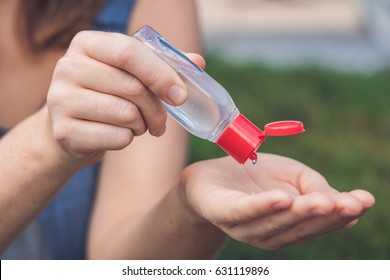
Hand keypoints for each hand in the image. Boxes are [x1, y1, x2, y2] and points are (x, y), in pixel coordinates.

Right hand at [46, 30, 203, 163]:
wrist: (70, 130)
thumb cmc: (107, 96)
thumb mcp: (130, 74)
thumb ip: (162, 65)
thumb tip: (198, 62)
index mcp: (87, 44)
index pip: (130, 53)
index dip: (162, 74)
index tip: (181, 95)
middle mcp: (68, 67)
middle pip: (133, 87)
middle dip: (157, 109)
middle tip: (161, 121)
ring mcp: (60, 99)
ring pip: (127, 114)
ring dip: (142, 125)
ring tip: (136, 125)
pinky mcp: (64, 131)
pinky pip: (117, 138)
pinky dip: (128, 140)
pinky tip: (119, 135)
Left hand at [181, 153, 374, 249]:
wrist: (211, 174)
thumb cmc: (255, 176)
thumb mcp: (292, 175)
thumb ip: (315, 188)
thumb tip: (347, 204)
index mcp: (289, 225)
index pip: (318, 224)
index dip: (341, 215)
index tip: (365, 200)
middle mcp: (269, 232)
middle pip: (299, 228)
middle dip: (324, 217)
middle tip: (348, 204)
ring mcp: (245, 227)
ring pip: (275, 224)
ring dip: (299, 214)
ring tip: (321, 202)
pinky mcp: (223, 213)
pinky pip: (244, 211)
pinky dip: (262, 207)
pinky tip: (281, 199)